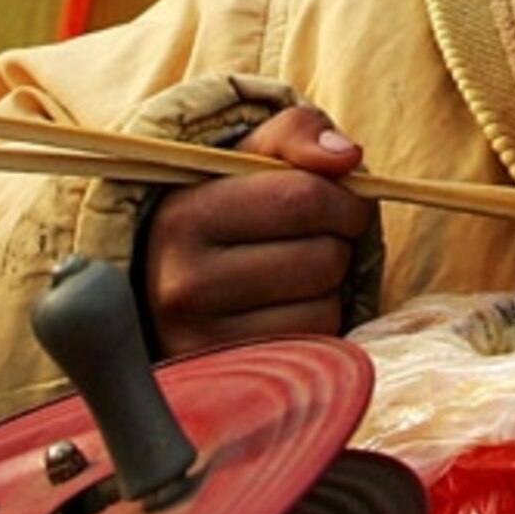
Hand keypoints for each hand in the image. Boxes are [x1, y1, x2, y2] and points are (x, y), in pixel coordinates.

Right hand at [135, 104, 374, 357]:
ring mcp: (202, 342)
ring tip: (295, 272)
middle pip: (322, 258)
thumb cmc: (225, 205)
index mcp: (183, 217)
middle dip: (339, 242)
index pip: (302, 200)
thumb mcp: (249, 152)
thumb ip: (298, 132)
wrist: (167, 279)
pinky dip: (319, 324)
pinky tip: (288, 307)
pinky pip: (315, 347)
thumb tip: (347, 157)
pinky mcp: (228, 380)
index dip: (344, 198)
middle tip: (316, 237)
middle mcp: (181, 285)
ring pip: (325, 306)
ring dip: (330, 286)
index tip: (342, 200)